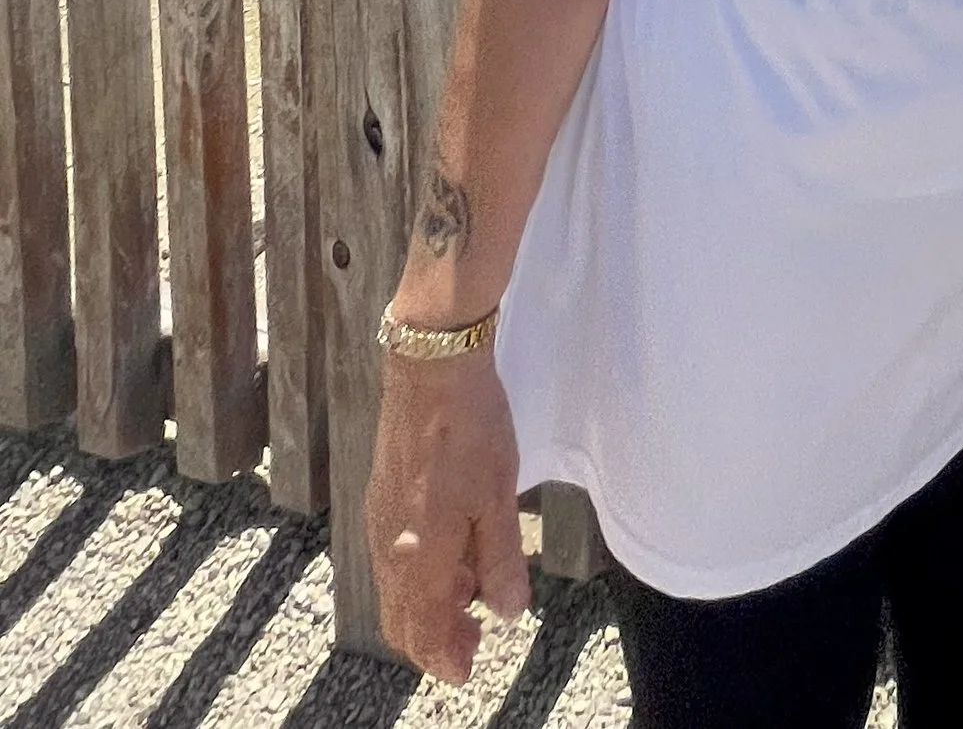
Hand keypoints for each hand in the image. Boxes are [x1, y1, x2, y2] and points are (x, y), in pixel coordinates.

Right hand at [367, 350, 529, 679]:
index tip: (469, 668)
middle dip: (435, 638)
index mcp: (418, 558)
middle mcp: (388, 549)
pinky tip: (453, 550)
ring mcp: (379, 522)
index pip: (421, 633)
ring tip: (473, 589)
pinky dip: (419, 575)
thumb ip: (501, 561)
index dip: (445, 659)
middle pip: (401, 621)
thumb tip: (507, 612)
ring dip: (428, 605)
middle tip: (474, 635)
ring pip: (395, 591)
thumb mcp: (498, 498)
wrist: (430, 370)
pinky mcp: (379, 498)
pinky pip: (393, 560)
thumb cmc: (471, 433)